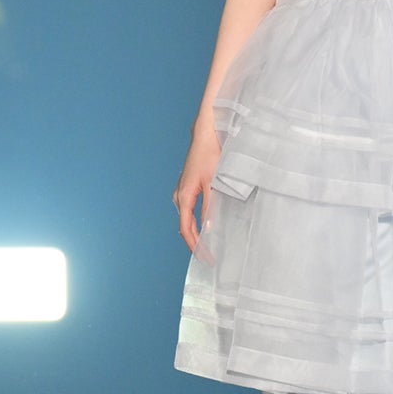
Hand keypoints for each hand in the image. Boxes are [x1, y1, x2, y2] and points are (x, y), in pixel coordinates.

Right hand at [173, 125, 222, 253]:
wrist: (205, 135)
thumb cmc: (210, 156)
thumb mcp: (213, 184)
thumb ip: (211, 207)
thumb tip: (209, 229)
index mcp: (184, 196)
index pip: (186, 229)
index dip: (196, 246)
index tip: (205, 258)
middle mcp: (179, 196)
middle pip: (184, 227)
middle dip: (195, 244)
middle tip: (209, 258)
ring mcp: (181, 192)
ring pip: (186, 220)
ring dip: (195, 234)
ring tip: (208, 247)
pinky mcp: (187, 188)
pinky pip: (188, 212)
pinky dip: (195, 223)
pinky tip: (205, 228)